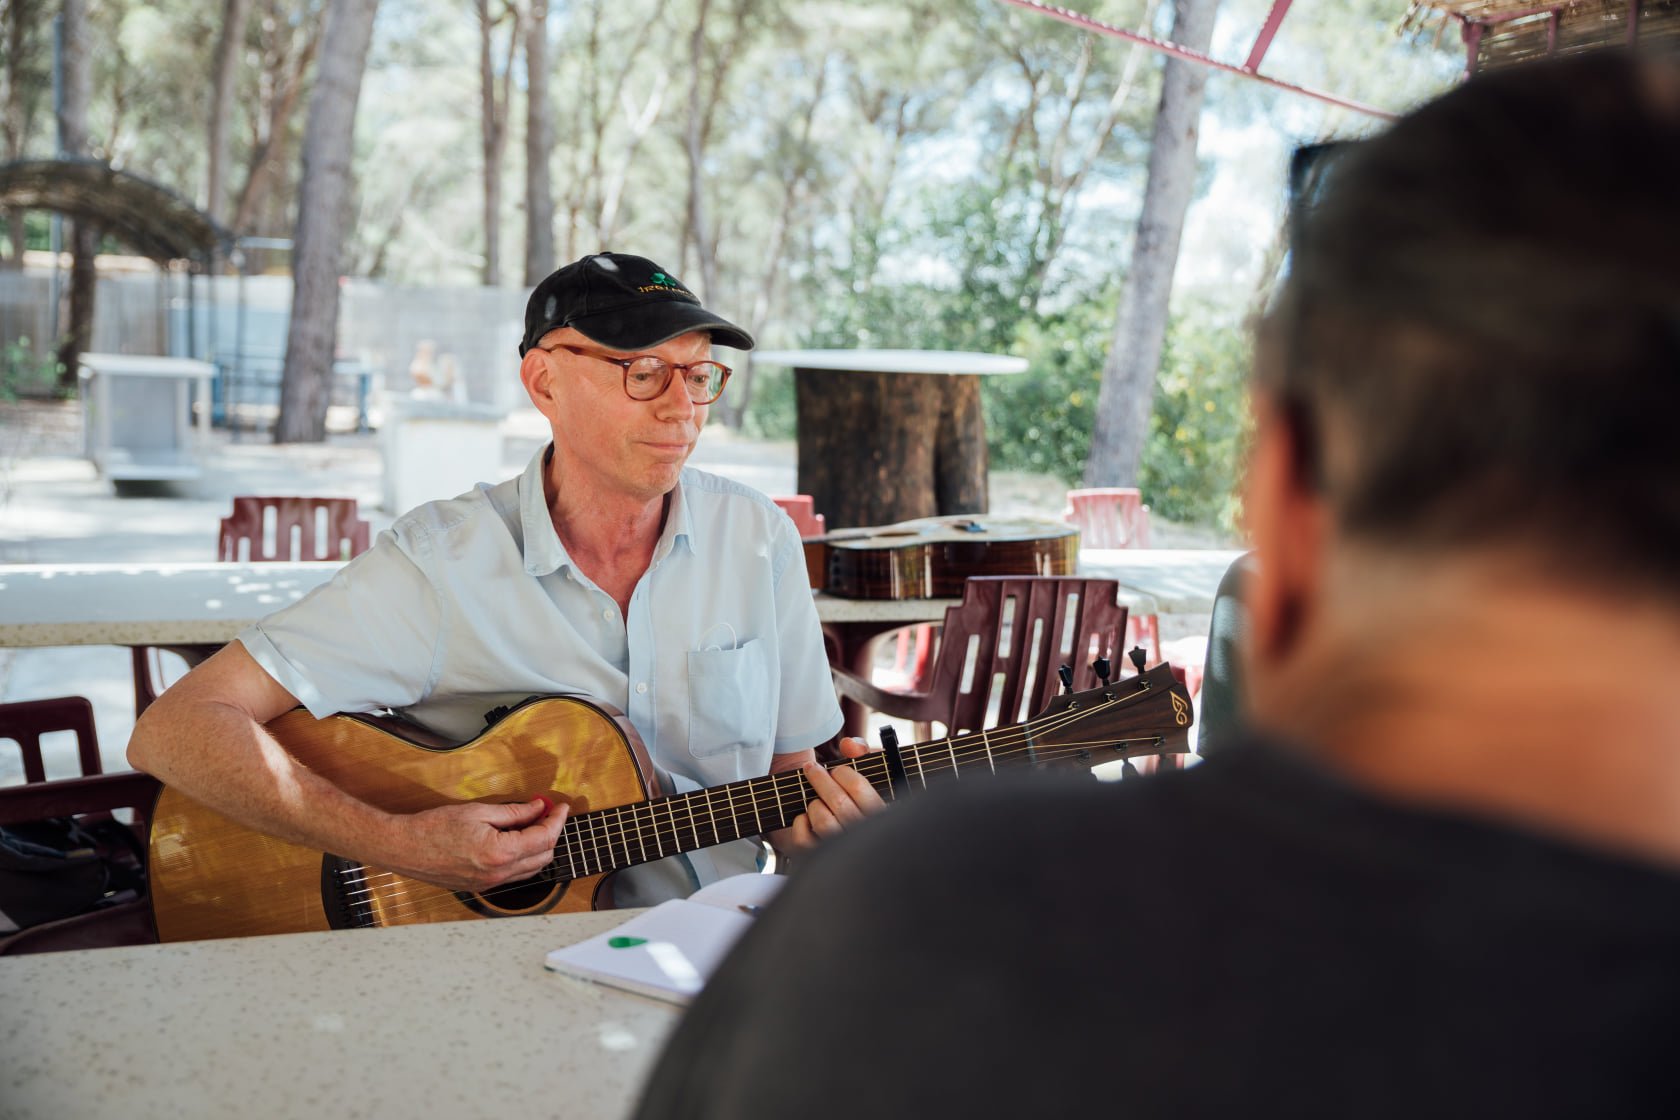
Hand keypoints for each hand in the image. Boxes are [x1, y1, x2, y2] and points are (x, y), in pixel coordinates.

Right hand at [384, 796, 569, 891]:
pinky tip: (516, 840)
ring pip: (530, 869)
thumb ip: (513, 812)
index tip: (560, 807)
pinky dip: (523, 858)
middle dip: (550, 833)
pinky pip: (514, 875)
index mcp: (500, 853)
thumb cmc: (434, 828)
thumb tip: (537, 808)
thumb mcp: (478, 811)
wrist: (404, 848)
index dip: (556, 820)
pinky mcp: (481, 886)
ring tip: (534, 823)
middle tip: (547, 812)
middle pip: (543, 856)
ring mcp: (490, 884)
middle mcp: (498, 874)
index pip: (544, 838)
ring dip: (538, 847)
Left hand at [773, 737, 884, 856]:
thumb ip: (862, 751)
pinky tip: (806, 817)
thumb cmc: (861, 797)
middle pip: (839, 802)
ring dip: (815, 804)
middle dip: (821, 780)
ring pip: (823, 821)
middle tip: (812, 769)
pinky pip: (804, 839)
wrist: (854, 836)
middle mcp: (865, 835)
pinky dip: (800, 823)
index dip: (843, 774)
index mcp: (882, 814)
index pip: (859, 788)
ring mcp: (843, 850)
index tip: (836, 770)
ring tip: (816, 800)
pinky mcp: (819, 858)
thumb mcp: (870, 770)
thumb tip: (849, 745)